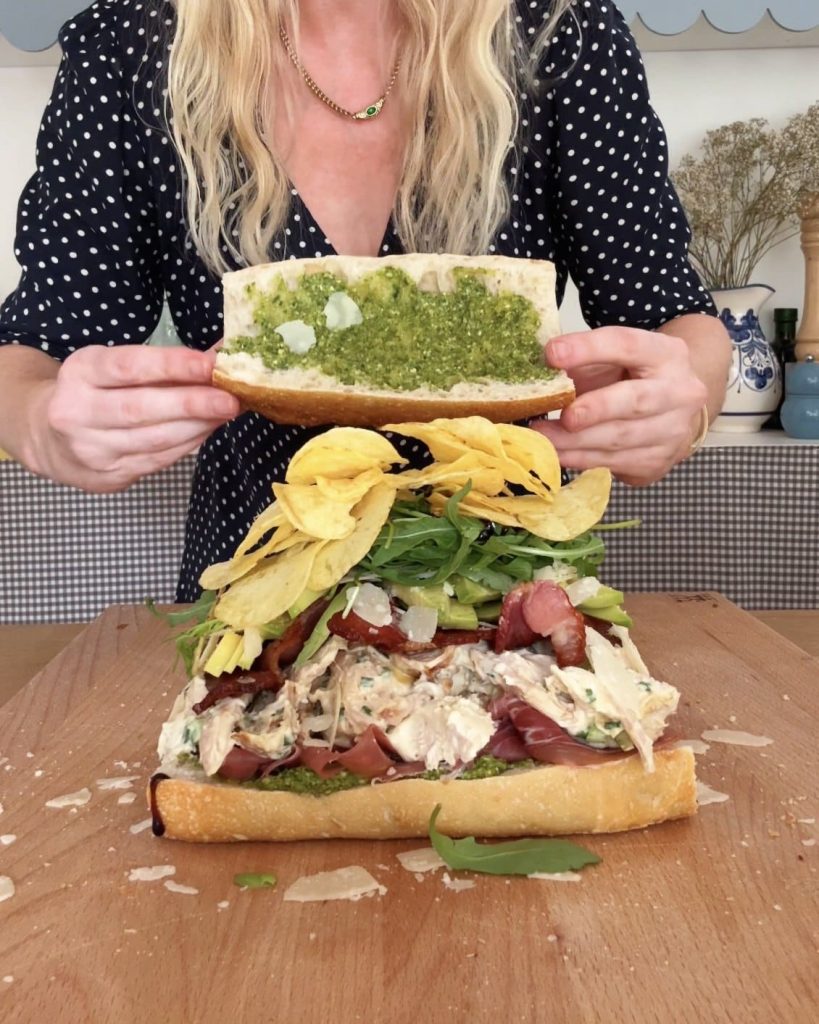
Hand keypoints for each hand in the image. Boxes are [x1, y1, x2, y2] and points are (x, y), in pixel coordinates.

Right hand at [28, 345, 239, 491]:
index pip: (128, 367)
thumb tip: (222, 354)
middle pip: (140, 408)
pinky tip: (207, 430)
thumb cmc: (95, 393)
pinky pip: (157, 460)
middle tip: (231, 398)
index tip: (209, 364)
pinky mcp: (108, 476)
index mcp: (80, 372)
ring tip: (227, 411)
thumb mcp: (113, 367)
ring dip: (197, 426)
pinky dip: (188, 444)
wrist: (49, 438)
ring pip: (153, 439)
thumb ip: (164, 363)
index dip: (170, 365)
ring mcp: (91, 449)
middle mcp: (78, 411)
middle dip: (191, 403)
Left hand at [531, 327, 707, 485]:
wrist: (670, 415)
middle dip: (595, 409)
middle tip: (563, 415)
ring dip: (576, 441)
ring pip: (621, 438)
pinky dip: (580, 459)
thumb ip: (581, 360)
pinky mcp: (658, 461)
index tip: (551, 354)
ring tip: (542, 437)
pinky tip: (557, 453)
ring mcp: (672, 430)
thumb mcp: (612, 360)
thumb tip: (538, 372)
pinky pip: (614, 462)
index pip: (627, 345)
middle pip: (635, 400)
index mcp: (666, 354)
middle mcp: (679, 392)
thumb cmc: (630, 380)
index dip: (588, 349)